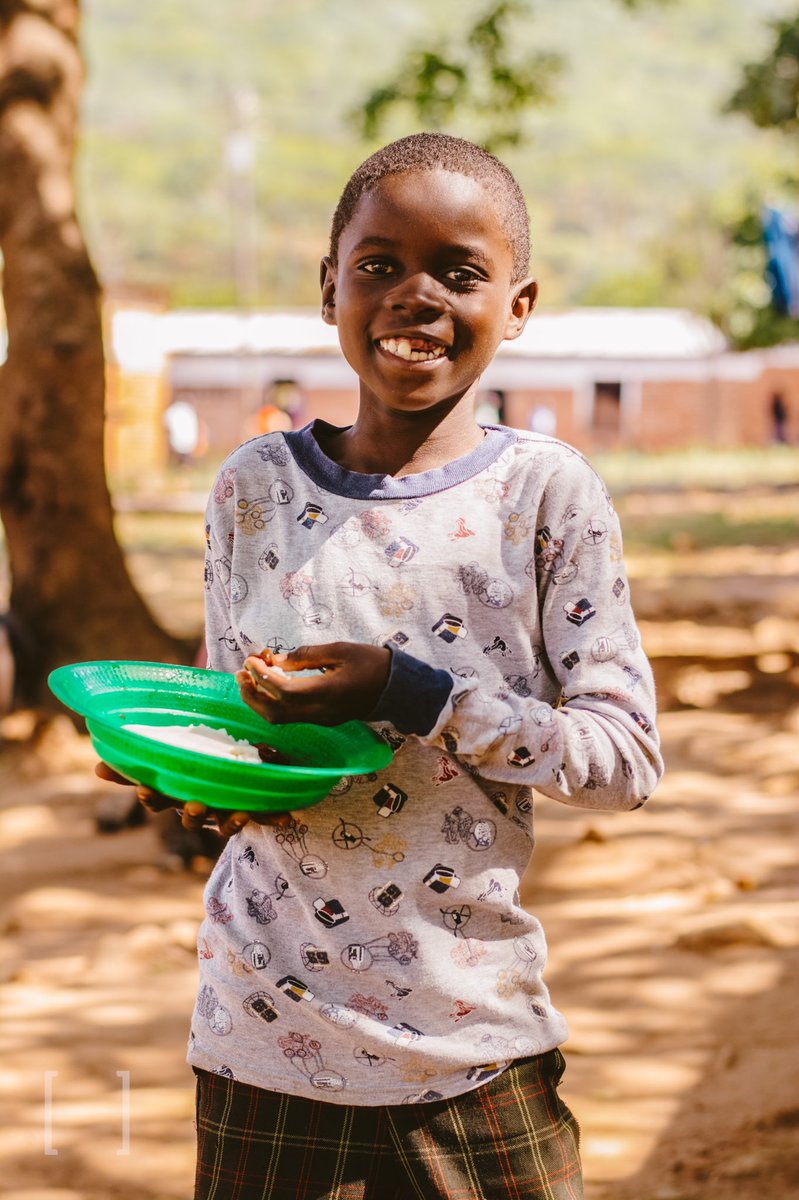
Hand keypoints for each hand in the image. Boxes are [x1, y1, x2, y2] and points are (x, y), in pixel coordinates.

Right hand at [93, 762, 291, 833]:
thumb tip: (96, 763)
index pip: (157, 798)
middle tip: (195, 804)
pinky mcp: (251, 809)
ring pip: (224, 822)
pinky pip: (261, 815)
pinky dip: (272, 817)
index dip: (150, 797)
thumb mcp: (173, 747)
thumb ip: (143, 750)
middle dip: (193, 813)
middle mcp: (200, 803)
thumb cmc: (196, 755)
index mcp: (177, 789)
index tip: (145, 788)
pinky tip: (285, 818)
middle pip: (190, 816)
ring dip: (230, 820)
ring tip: (239, 813)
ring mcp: (225, 809)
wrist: (234, 759)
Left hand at [238, 642, 390, 725]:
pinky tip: (270, 684)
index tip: (251, 660)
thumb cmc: (371, 663)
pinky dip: (274, 701)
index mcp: (328, 692)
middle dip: (252, 694)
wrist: (396, 688)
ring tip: (249, 678)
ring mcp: (322, 719)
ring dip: (260, 700)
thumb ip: (306, 656)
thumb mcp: (340, 650)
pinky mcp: (323, 720)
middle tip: (242, 672)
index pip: (284, 691)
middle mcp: (322, 712)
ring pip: (280, 718)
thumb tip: (277, 660)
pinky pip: (291, 715)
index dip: (262, 676)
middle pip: (275, 713)